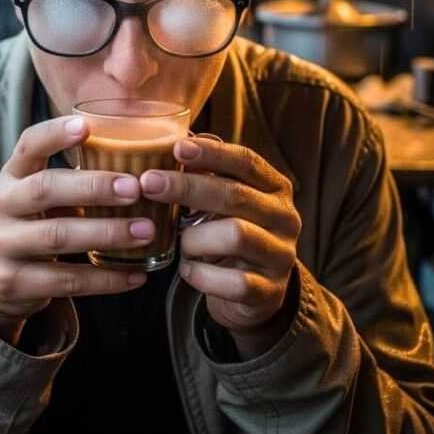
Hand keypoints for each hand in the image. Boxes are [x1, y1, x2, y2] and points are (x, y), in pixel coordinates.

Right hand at [0, 115, 150, 344]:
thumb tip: (139, 162)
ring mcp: (2, 245)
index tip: (86, 126)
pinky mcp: (13, 282)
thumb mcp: (40, 196)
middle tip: (135, 188)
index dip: (54, 134)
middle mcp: (0, 205)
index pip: (28, 145)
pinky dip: (105, 278)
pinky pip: (66, 280)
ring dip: (106, 233)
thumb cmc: (35, 224)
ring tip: (145, 230)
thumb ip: (74, 180)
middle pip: (45, 189)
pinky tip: (135, 274)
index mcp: (12, 176)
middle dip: (93, 187)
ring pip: (57, 236)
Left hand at [139, 137, 300, 352]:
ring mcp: (281, 255)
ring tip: (179, 241)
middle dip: (187, 187)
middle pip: (235, 195)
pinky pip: (232, 282)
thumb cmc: (227, 231)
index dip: (211, 153)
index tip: (177, 147)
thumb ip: (204, 173)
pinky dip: (202, 275)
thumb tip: (171, 141)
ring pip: (235, 235)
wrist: (251, 292)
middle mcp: (284, 217)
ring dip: (195, 237)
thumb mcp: (222, 200)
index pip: (245, 161)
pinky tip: (187, 270)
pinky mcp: (270, 292)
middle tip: (149, 183)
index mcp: (274, 187)